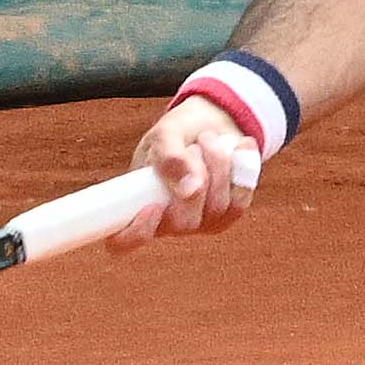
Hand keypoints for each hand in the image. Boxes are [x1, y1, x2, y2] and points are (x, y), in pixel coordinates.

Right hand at [107, 96, 259, 252]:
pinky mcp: (229, 214)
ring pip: (216, 208)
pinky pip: (240, 202)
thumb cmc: (178, 133)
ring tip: (208, 140)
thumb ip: (169, 158)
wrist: (211, 124)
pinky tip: (239, 147)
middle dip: (195, 177)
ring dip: (217, 165)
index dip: (136, 231)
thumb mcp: (165, 134)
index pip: (124, 240)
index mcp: (139, 205)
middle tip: (193, 147)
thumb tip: (189, 189)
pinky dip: (241, 170)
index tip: (151, 206)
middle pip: (184, 223)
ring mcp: (201, 222)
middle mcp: (169, 222)